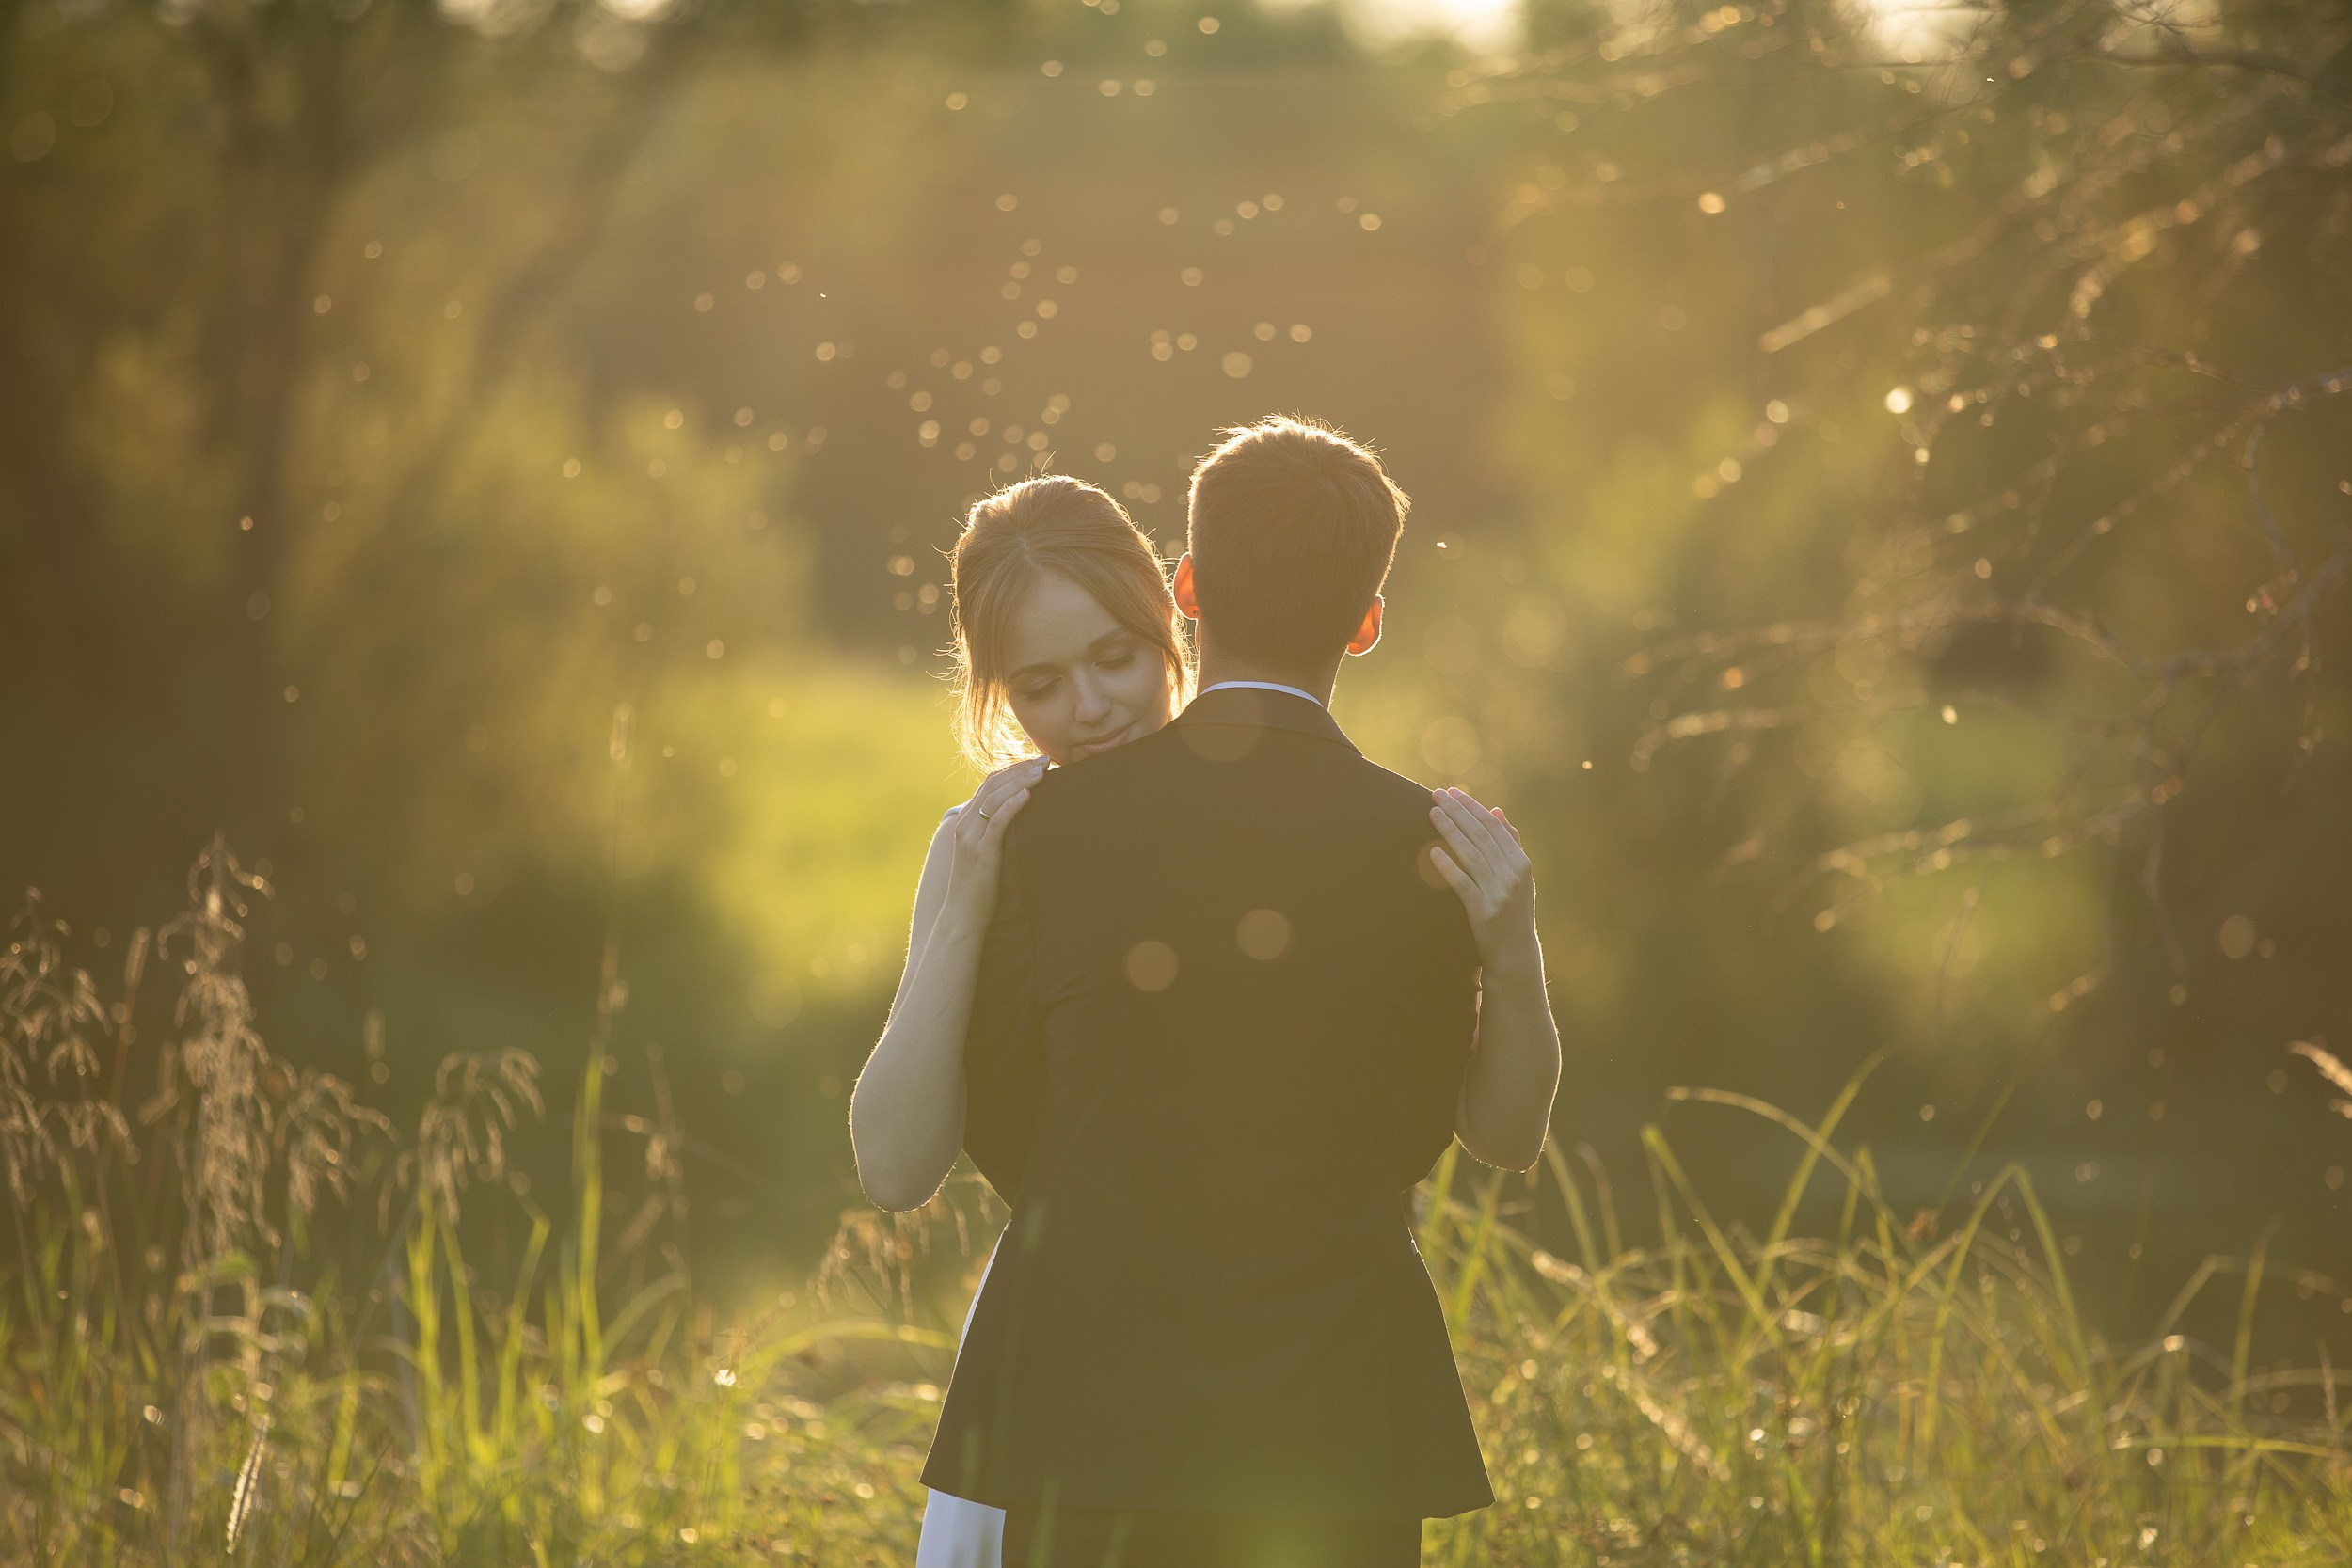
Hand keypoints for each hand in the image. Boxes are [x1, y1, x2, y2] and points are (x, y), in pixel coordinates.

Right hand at [944, 758, 1045, 912]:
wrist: (961, 916)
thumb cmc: (976, 889)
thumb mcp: (982, 854)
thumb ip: (992, 835)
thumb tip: (1016, 823)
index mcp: (965, 822)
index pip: (988, 784)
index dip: (1012, 769)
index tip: (1035, 762)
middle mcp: (965, 824)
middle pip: (992, 785)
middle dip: (1020, 769)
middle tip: (1044, 759)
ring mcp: (971, 837)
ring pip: (995, 798)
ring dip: (1020, 781)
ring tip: (1042, 771)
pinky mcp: (981, 852)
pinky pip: (997, 822)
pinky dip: (1013, 805)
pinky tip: (1028, 795)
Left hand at [1429, 787, 1539, 973]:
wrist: (1515, 953)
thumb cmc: (1515, 910)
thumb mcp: (1520, 876)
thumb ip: (1511, 843)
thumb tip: (1496, 810)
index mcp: (1521, 863)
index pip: (1494, 827)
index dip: (1472, 808)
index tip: (1453, 792)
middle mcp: (1512, 875)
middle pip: (1481, 836)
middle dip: (1458, 812)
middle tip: (1437, 795)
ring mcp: (1499, 894)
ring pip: (1471, 855)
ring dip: (1450, 831)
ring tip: (1433, 814)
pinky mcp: (1483, 912)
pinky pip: (1463, 884)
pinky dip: (1448, 867)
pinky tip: (1433, 852)